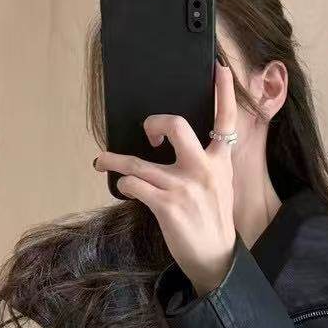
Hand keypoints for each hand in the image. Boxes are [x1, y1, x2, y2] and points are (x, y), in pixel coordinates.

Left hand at [93, 60, 237, 296]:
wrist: (216, 258)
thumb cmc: (213, 221)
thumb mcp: (220, 186)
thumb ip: (206, 163)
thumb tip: (180, 147)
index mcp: (220, 161)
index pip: (225, 120)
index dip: (223, 91)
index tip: (219, 68)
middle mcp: (204, 169)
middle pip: (175, 125)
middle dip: (153, 122)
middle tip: (146, 133)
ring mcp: (184, 187)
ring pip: (138, 161)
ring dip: (114, 159)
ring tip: (102, 160)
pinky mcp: (167, 206)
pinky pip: (134, 184)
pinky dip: (124, 185)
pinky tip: (125, 188)